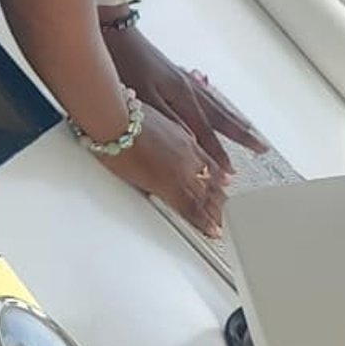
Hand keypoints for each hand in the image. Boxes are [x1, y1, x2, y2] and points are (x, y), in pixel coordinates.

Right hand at [99, 99, 231, 234]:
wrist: (115, 119)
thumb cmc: (124, 114)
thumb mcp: (153, 116)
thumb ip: (164, 129)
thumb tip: (159, 132)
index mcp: (184, 139)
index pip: (207, 162)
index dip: (217, 176)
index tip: (224, 184)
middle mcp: (188, 155)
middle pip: (210, 182)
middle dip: (220, 198)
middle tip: (228, 212)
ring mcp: (182, 171)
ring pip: (207, 197)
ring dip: (217, 212)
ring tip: (224, 226)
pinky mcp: (169, 186)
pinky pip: (192, 209)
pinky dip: (204, 222)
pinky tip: (212, 231)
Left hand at [103, 25, 265, 172]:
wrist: (119, 34)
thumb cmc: (127, 65)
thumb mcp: (145, 97)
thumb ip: (169, 119)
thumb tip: (191, 140)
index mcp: (183, 97)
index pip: (205, 132)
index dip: (217, 153)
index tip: (230, 171)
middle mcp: (190, 89)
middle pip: (221, 118)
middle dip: (242, 135)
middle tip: (262, 148)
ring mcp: (186, 81)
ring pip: (217, 105)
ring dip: (235, 120)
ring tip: (250, 130)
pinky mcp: (178, 74)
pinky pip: (209, 95)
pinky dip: (220, 104)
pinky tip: (221, 106)